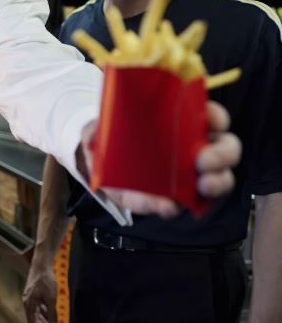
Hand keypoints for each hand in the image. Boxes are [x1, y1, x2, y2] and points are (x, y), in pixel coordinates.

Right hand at [22, 263, 57, 322]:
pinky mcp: (33, 293)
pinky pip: (37, 306)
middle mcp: (27, 301)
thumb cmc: (45, 280)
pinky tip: (48, 313)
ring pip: (35, 312)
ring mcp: (30, 297)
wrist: (41, 265)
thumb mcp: (51, 298)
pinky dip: (42, 312)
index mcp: (29, 303)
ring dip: (43, 320)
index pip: (33, 321)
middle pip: (34, 318)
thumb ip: (51, 312)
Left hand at [81, 100, 240, 217]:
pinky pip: (183, 206)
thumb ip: (100, 126)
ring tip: (202, 185)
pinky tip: (167, 205)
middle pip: (227, 148)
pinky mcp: (176, 200)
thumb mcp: (103, 126)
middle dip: (222, 154)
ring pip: (220, 179)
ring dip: (216, 183)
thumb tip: (95, 133)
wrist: (99, 168)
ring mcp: (191, 175)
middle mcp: (196, 148)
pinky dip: (174, 206)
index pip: (213, 116)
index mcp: (185, 122)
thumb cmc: (110, 138)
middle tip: (203, 160)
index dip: (217, 118)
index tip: (211, 121)